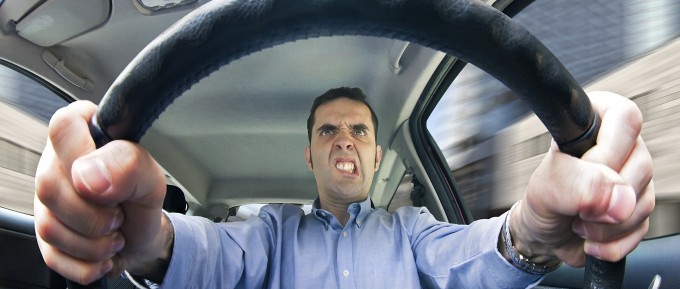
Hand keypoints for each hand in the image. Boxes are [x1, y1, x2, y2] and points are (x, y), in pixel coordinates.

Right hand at [34, 101, 169, 283]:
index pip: (64, 126)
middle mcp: (55, 165)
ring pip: (49, 226)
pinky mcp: (42, 236)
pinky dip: (88, 262)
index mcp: (82, 136)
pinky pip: (54, 256)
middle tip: (119, 213)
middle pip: (49, 186)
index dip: (85, 157)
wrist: (142, 236)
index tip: (109, 181)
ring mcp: (44, 202)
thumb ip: (127, 165)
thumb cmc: (141, 198)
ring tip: (114, 231)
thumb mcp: (151, 177)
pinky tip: (103, 251)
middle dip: (95, 212)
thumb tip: (89, 177)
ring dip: (95, 241)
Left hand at [511, 91, 654, 266]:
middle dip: (602, 197)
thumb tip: (619, 198)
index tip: (581, 172)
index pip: (625, 118)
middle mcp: (622, 146)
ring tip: (577, 221)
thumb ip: (576, 184)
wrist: (542, 235)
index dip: (606, 152)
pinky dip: (613, 242)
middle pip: (641, 164)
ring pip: (643, 200)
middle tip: (574, 202)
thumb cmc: (542, 200)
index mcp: (597, 122)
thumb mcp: (546, 187)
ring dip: (605, 225)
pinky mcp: (639, 207)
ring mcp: (634, 177)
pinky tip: (591, 238)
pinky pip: (642, 227)